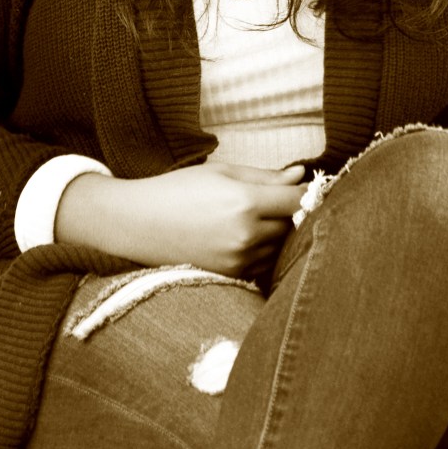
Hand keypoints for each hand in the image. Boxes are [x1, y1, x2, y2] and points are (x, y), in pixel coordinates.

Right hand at [56, 161, 305, 278]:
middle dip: (292, 212)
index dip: (309, 192)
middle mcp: (246, 235)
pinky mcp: (232, 276)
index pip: (299, 200)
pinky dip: (263, 251)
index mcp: (245, 202)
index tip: (309, 187)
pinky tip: (244, 237)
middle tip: (280, 200)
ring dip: (278, 234)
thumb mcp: (221, 172)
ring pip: (280, 246)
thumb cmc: (177, 190)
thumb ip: (265, 176)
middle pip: (294, 225)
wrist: (138, 224)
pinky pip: (264, 263)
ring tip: (256, 218)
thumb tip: (301, 175)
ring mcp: (240, 259)